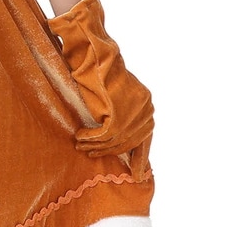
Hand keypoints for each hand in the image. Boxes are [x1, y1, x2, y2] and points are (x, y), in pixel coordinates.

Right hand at [46, 0, 153, 177]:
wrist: (92, 51)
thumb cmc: (95, 71)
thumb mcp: (109, 97)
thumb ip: (116, 116)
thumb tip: (114, 142)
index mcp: (147, 105)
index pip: (146, 138)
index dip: (140, 158)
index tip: (138, 175)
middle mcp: (147, 108)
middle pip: (128, 142)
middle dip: (106, 152)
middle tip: (87, 152)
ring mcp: (135, 110)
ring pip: (115, 141)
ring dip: (95, 146)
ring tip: (79, 144)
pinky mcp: (121, 111)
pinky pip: (106, 136)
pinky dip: (91, 139)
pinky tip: (79, 137)